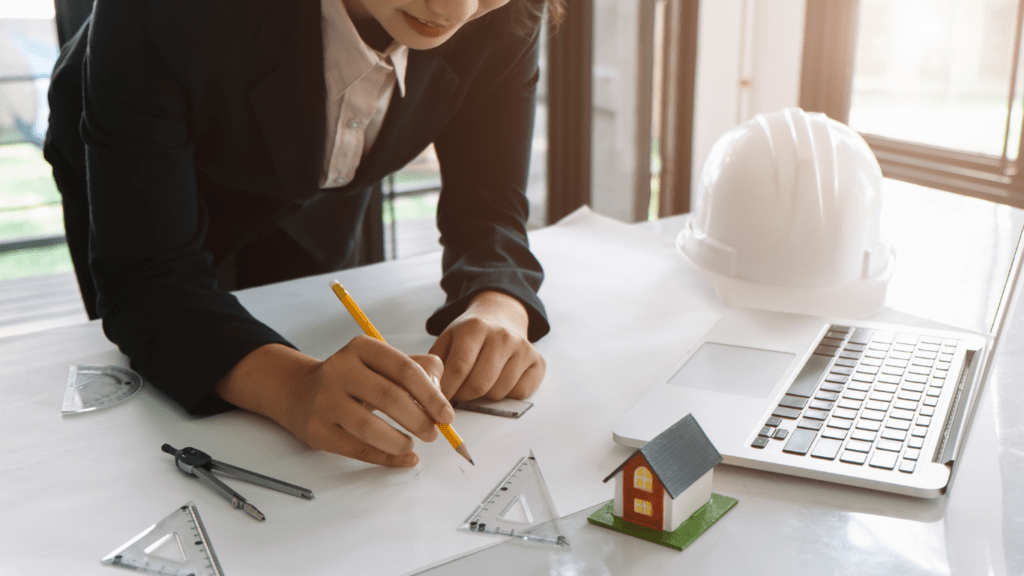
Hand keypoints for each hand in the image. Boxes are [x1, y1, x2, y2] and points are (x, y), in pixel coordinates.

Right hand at [214, 339, 453, 466]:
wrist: (301, 392)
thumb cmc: (355, 379)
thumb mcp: (383, 364)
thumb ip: (419, 371)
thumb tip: (441, 399)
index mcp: (362, 348)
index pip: (405, 369)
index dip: (431, 395)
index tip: (447, 415)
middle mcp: (340, 369)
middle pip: (389, 397)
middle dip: (419, 420)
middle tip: (433, 433)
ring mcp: (324, 400)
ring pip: (369, 427)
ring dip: (399, 441)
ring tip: (412, 444)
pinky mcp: (316, 429)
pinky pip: (357, 449)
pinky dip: (386, 458)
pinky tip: (404, 458)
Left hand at [429, 291, 544, 400]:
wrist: (501, 317)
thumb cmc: (470, 334)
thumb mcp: (447, 339)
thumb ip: (436, 364)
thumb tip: (430, 392)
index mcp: (476, 327)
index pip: (459, 367)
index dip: (447, 389)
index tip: (439, 398)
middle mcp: (502, 336)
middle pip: (479, 384)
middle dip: (463, 395)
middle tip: (458, 393)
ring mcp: (523, 348)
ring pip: (498, 392)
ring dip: (484, 396)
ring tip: (478, 382)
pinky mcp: (538, 362)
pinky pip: (519, 393)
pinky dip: (506, 395)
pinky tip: (499, 380)